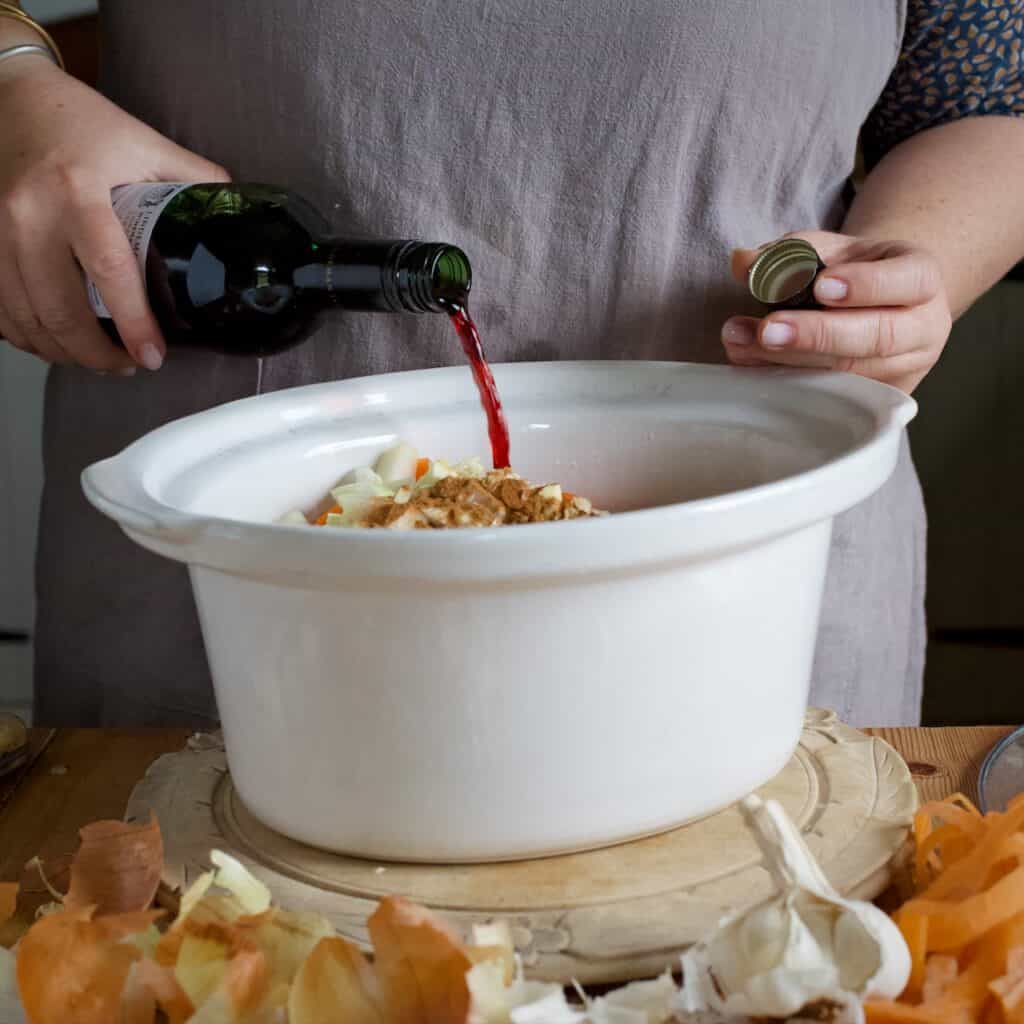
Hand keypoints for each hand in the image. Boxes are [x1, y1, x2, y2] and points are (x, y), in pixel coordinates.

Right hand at [0, 59, 228, 371]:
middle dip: (97, 354)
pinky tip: (54, 341)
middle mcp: (28, 214)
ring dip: (63, 353)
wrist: (8, 96)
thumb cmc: (80, 123)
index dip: (133, 323)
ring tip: (98, 359)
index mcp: (77, 191)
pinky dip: (26, 335)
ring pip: (25, 319)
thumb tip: (238, 216)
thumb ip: (193, 179)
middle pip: (59, 311)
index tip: (152, 356)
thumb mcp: (144, 143)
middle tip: (129, 365)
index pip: (109, 271)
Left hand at [722, 231, 952, 392]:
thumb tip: (743, 262)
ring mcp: (904, 370)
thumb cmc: (856, 273)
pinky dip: (789, 382)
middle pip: (877, 336)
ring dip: (789, 361)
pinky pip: (834, 396)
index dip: (866, 286)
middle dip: (817, 335)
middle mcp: (922, 329)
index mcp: (922, 279)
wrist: (884, 307)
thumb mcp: (832, 250)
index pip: (908, 280)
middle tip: (767, 330)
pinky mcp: (879, 401)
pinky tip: (753, 368)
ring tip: (741, 343)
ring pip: (850, 372)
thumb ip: (791, 252)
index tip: (821, 286)